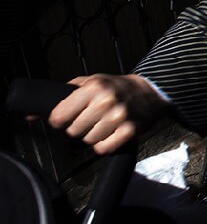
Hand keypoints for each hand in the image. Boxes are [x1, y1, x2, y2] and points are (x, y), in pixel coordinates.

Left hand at [48, 74, 167, 154]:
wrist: (151, 90)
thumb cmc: (117, 87)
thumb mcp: (89, 82)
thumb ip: (62, 96)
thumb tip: (31, 114)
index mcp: (93, 87)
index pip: (59, 116)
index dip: (60, 120)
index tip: (67, 118)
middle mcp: (105, 101)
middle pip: (72, 132)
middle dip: (78, 129)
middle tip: (90, 120)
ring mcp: (118, 117)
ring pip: (87, 141)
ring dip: (92, 137)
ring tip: (102, 125)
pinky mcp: (129, 131)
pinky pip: (103, 149)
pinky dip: (104, 145)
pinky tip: (111, 133)